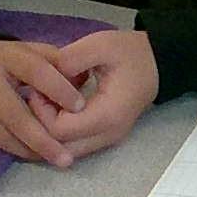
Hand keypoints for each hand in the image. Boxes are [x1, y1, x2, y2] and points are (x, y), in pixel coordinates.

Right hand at [0, 38, 88, 166]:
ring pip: (1, 133)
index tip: (80, 107)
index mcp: (7, 55)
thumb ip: (57, 63)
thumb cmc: (7, 62)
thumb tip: (84, 81)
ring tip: (55, 159)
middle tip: (67, 158)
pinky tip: (33, 154)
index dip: (58, 89)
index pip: (35, 71)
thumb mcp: (31, 52)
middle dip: (43, 139)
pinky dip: (13, 148)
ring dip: (29, 150)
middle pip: (15, 115)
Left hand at [35, 29, 159, 160]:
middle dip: (41, 125)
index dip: (41, 110)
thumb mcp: (100, 45)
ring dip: (49, 130)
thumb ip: (70, 60)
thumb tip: (43, 76)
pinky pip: (74, 145)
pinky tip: (57, 108)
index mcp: (107, 115)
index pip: (59, 130)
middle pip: (59, 148)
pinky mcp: (105, 138)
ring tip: (47, 101)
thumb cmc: (131, 53)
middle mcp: (108, 135)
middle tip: (39, 97)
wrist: (158, 63)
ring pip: (65, 151)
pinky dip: (59, 132)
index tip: (38, 87)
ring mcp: (108, 140)